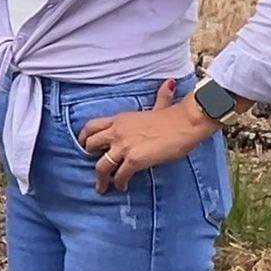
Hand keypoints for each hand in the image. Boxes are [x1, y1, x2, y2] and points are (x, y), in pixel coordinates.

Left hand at [80, 80, 219, 192]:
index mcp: (120, 119)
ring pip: (100, 165)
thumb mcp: (161, 105)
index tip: (85, 146)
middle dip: (89, 157)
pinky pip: (119, 176)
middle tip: (95, 166)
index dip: (84, 138)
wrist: (186, 123)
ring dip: (100, 179)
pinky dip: (119, 184)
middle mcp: (117, 131)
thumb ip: (160, 97)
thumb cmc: (175, 116)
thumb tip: (169, 83)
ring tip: (103, 188)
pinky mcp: (133, 160)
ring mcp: (124, 146)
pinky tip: (123, 187)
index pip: (91, 126)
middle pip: (90, 145)